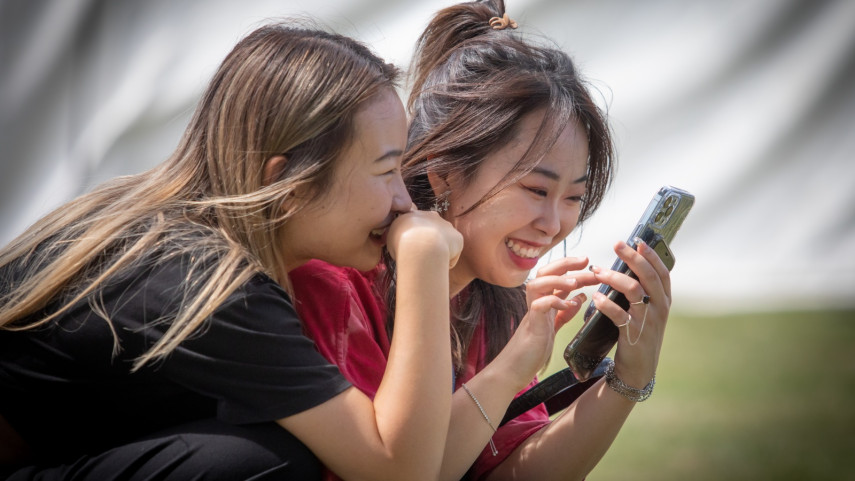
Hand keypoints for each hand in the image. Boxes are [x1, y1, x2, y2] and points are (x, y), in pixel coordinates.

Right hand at [386, 206, 462, 267]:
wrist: (421, 246)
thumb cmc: (401, 243)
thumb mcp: (390, 236)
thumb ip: (397, 236)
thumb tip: (400, 243)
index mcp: (414, 214)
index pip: (414, 222)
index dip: (413, 235)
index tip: (410, 245)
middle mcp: (431, 216)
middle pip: (431, 229)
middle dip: (428, 240)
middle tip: (421, 254)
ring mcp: (447, 226)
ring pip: (443, 240)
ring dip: (439, 250)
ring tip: (431, 262)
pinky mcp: (458, 237)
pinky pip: (452, 252)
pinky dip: (447, 260)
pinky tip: (439, 264)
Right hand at [495, 256, 597, 390]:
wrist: (514, 370)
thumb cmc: (531, 350)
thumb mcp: (553, 327)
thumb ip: (565, 312)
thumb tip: (580, 297)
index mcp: (543, 302)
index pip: (554, 275)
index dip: (570, 266)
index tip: (587, 261)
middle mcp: (536, 303)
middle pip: (545, 272)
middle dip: (565, 263)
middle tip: (586, 260)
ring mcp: (532, 314)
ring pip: (537, 284)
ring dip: (557, 280)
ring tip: (575, 282)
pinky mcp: (532, 327)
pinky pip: (539, 306)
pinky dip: (554, 302)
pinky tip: (568, 305)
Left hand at [588, 239, 671, 386]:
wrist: (639, 368)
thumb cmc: (638, 333)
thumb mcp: (646, 310)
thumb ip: (642, 289)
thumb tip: (628, 263)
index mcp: (664, 299)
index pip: (662, 271)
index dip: (651, 255)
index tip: (638, 240)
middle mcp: (660, 307)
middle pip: (648, 276)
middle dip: (632, 258)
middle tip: (617, 245)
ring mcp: (648, 321)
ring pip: (634, 291)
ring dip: (615, 278)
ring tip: (598, 271)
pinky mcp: (634, 334)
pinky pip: (620, 315)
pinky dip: (606, 304)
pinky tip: (595, 298)